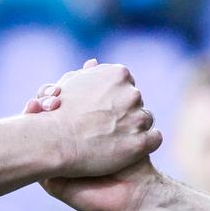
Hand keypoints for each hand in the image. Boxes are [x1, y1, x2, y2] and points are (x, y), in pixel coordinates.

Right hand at [34, 60, 160, 178]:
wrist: (54, 141)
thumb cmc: (57, 112)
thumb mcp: (69, 83)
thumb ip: (87, 73)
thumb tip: (94, 63)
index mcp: (118, 74)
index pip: (127, 85)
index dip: (113, 99)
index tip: (101, 109)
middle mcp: (132, 93)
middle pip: (136, 102)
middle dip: (124, 112)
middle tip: (103, 126)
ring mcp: (138, 118)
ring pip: (146, 120)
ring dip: (134, 128)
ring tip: (111, 139)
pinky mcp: (141, 142)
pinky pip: (155, 139)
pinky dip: (145, 143)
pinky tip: (129, 148)